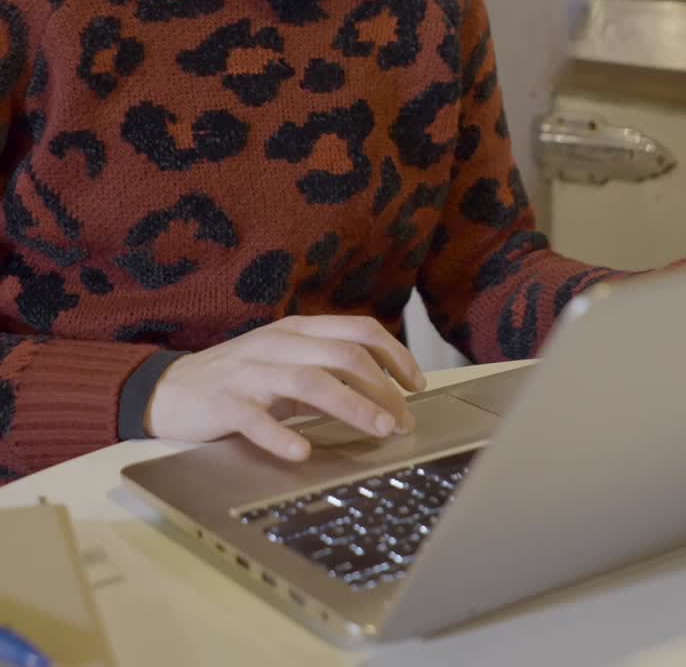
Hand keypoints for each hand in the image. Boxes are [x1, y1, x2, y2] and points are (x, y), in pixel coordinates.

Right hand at [144, 314, 425, 460]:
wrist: (170, 389)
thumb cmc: (239, 379)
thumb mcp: (285, 365)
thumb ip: (326, 373)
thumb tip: (382, 395)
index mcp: (297, 330)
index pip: (359, 330)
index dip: (395, 355)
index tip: (418, 385)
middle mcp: (277, 343)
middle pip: (343, 356)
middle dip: (383, 387)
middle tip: (405, 421)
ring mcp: (250, 371)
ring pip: (310, 380)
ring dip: (352, 405)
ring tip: (380, 429)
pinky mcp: (223, 402)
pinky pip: (255, 419)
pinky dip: (281, 435)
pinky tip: (302, 452)